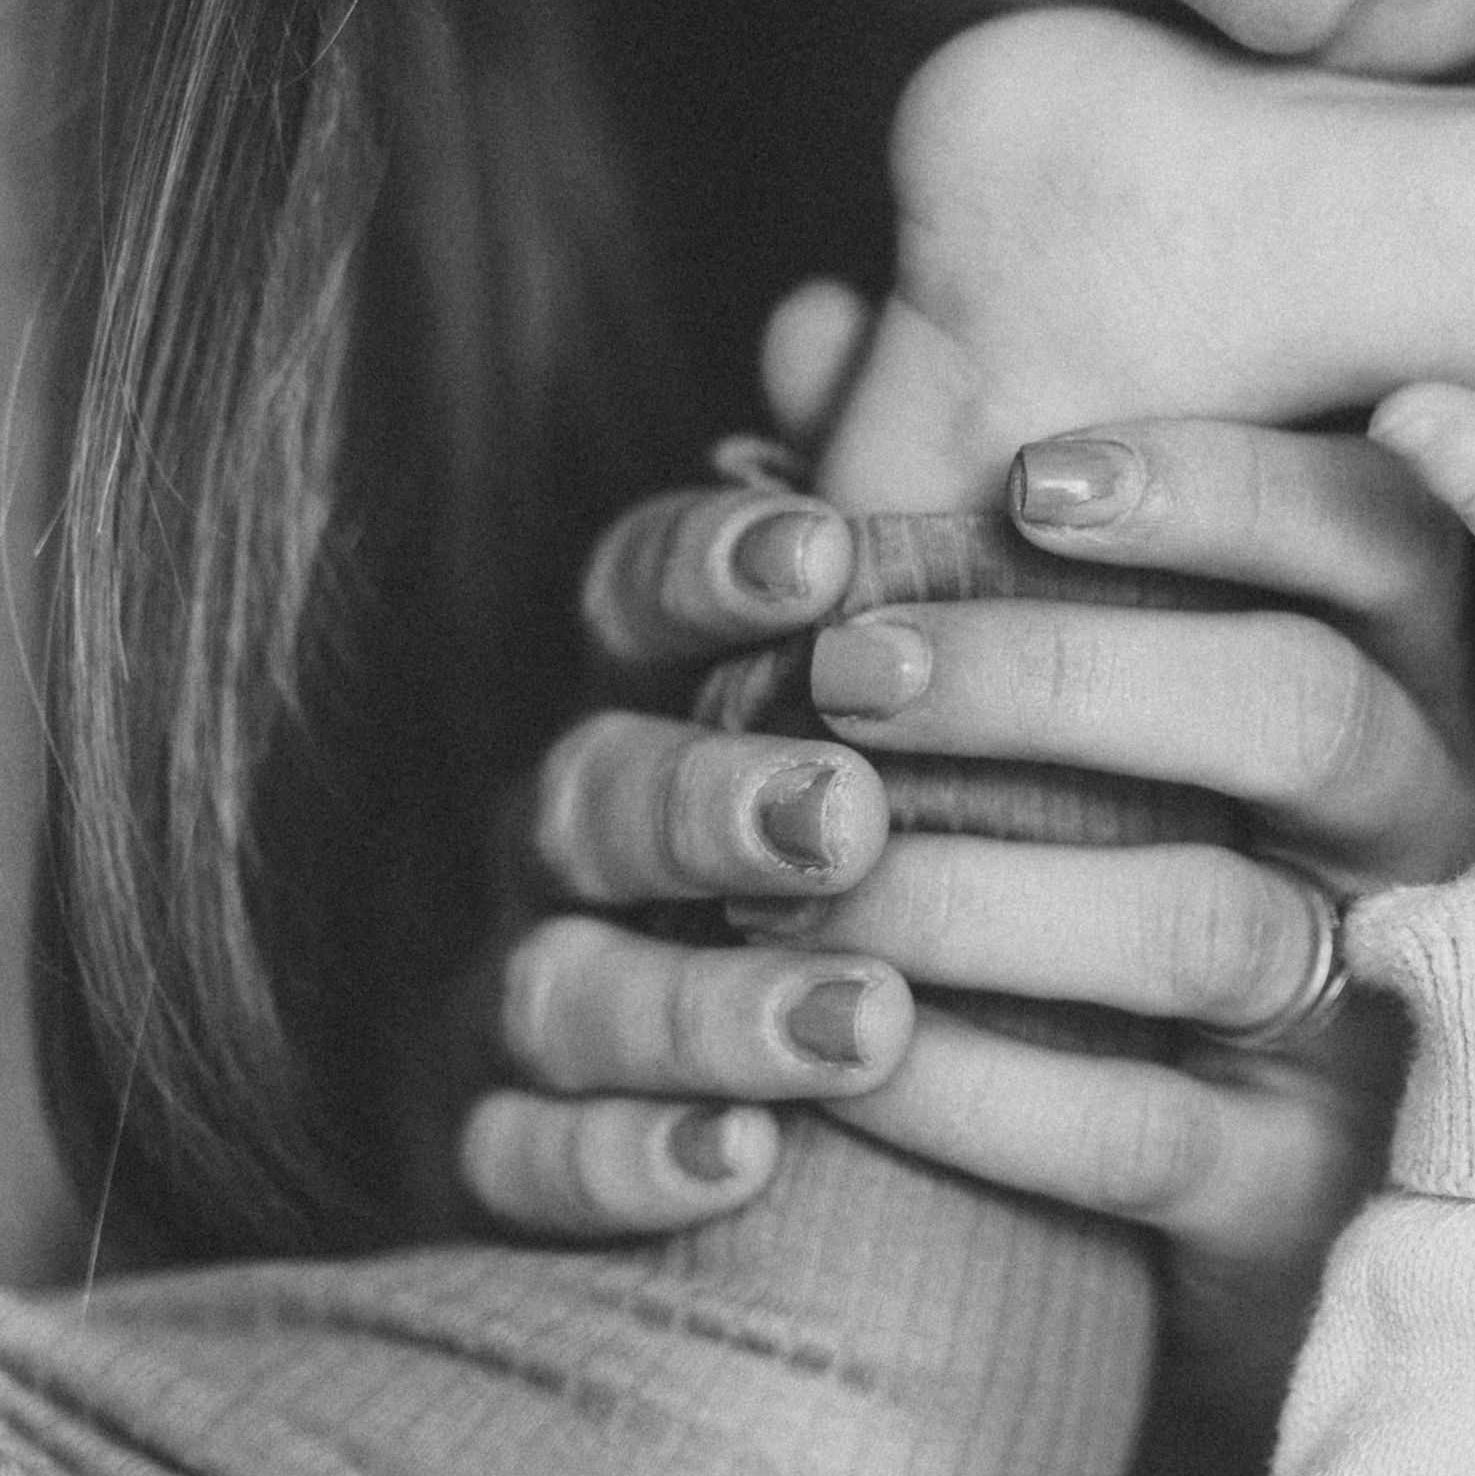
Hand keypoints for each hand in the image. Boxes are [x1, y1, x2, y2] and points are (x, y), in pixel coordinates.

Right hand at [455, 284, 922, 1236]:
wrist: (896, 1133)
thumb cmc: (934, 835)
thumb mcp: (955, 682)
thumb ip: (905, 530)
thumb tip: (833, 312)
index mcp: (664, 689)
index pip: (637, 590)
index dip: (710, 564)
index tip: (823, 554)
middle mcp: (577, 829)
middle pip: (590, 785)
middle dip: (714, 796)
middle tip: (849, 815)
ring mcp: (535, 988)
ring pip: (555, 979)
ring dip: (700, 997)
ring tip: (863, 1019)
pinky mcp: (518, 1154)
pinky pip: (519, 1160)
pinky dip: (625, 1159)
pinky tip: (747, 1163)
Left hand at [470, 289, 1474, 1392]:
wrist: (1258, 1214)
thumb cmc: (1144, 867)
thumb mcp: (1069, 690)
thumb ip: (947, 510)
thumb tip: (813, 324)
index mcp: (1393, 670)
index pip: (1369, 531)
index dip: (1210, 486)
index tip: (1025, 477)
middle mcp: (1422, 822)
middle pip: (1298, 706)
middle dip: (1058, 672)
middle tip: (848, 670)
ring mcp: (1380, 1011)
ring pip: (1209, 924)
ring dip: (976, 886)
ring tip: (799, 868)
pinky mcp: (1303, 1194)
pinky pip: (1140, 1132)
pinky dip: (968, 1085)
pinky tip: (837, 1047)